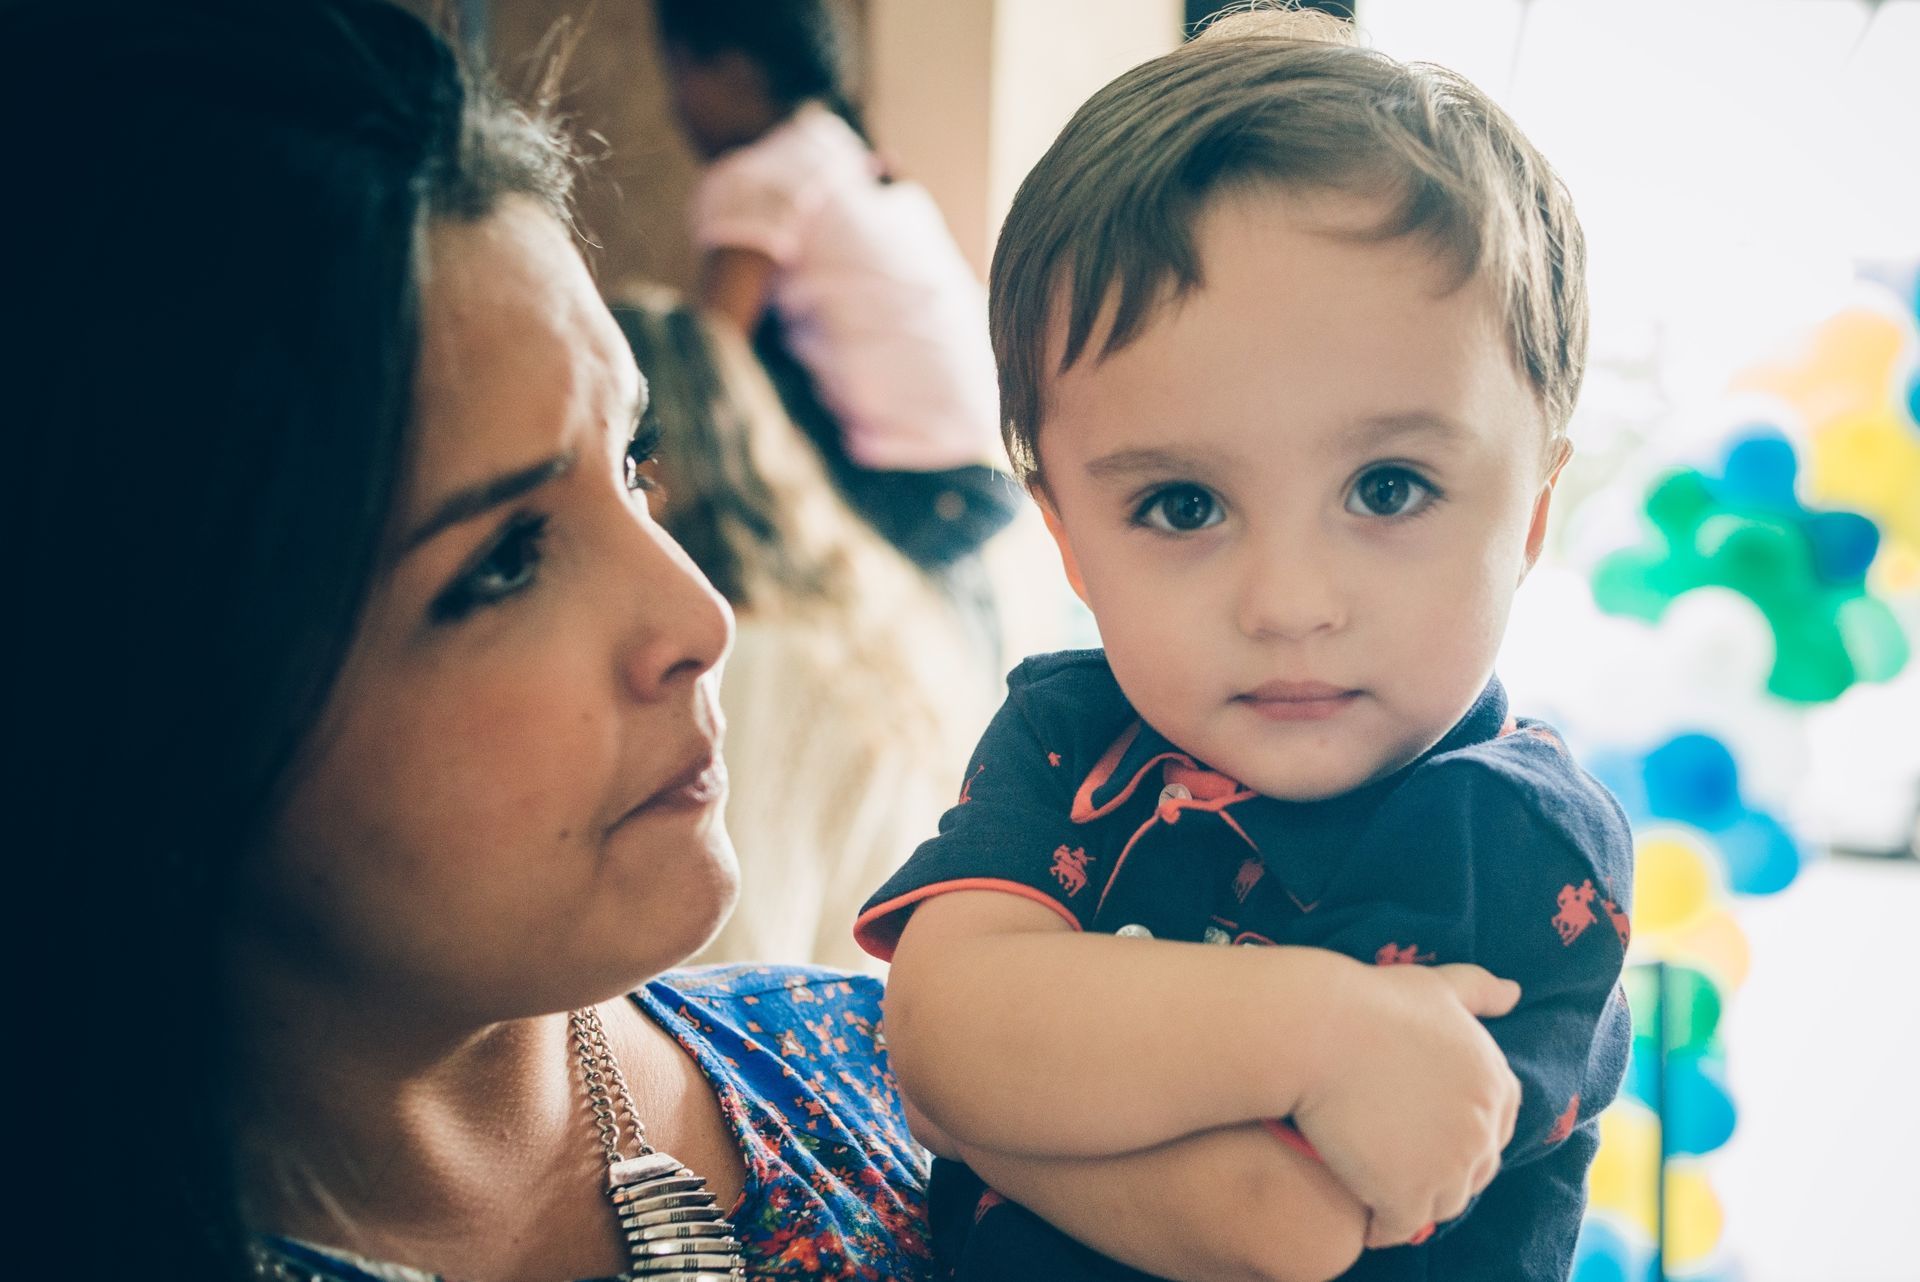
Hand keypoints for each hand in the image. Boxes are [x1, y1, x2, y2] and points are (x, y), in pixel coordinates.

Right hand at [1289, 962, 1520, 1248]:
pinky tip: (1366, 1221)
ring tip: (1386, 1195)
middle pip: (1473, 1172)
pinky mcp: (1406, 1195)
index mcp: (1494, 1084)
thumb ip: (1479, 991)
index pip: (1498, 1128)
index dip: (1465, 1135)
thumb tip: (1516, 993)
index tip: (1432, 1136)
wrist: (1320, 1031)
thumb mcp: (1435, 986)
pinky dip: (1385, 1228)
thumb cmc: (1371, 1002)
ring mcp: (1447, 1167)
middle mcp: (1481, 1130)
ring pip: (1441, 1205)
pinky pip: (1401, 1227)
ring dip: (1418, 1204)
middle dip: (1445, 1173)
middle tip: (1405, 1168)